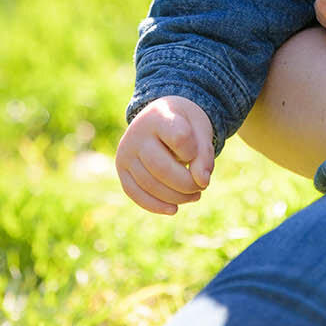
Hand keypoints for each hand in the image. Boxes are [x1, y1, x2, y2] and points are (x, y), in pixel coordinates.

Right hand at [115, 96, 214, 215]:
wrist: (160, 116)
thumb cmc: (184, 125)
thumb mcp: (200, 131)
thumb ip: (204, 155)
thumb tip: (202, 183)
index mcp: (160, 116)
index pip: (179, 138)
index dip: (194, 153)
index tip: (197, 153)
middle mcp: (137, 134)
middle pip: (161, 168)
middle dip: (186, 184)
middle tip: (202, 187)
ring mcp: (126, 152)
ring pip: (149, 184)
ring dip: (176, 197)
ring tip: (194, 195)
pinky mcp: (122, 169)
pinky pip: (134, 193)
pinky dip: (155, 205)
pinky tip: (173, 209)